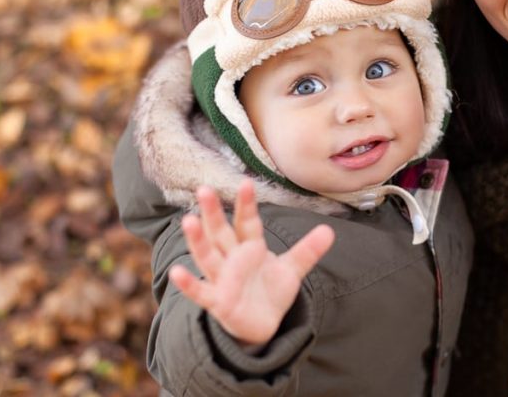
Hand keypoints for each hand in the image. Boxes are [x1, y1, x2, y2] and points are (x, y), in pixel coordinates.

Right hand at [168, 179, 334, 345]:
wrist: (261, 324)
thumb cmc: (270, 291)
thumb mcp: (292, 270)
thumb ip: (308, 250)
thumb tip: (330, 230)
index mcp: (250, 247)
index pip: (248, 222)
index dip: (247, 204)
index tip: (246, 182)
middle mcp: (232, 259)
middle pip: (221, 233)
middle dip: (213, 213)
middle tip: (204, 189)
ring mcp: (222, 279)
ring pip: (207, 257)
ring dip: (198, 240)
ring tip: (188, 221)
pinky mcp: (217, 302)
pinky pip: (200, 291)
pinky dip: (188, 283)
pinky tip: (177, 272)